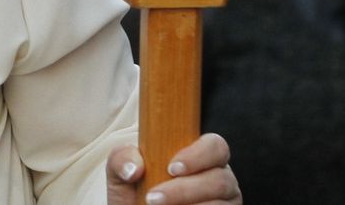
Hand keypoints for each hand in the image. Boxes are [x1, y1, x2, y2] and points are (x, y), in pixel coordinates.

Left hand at [107, 134, 239, 203]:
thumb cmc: (133, 192)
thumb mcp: (121, 173)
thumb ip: (122, 158)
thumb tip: (134, 167)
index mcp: (200, 157)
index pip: (215, 146)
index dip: (198, 155)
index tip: (171, 168)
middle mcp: (219, 179)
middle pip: (220, 179)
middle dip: (185, 189)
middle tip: (153, 198)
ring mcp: (224, 203)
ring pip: (219, 204)